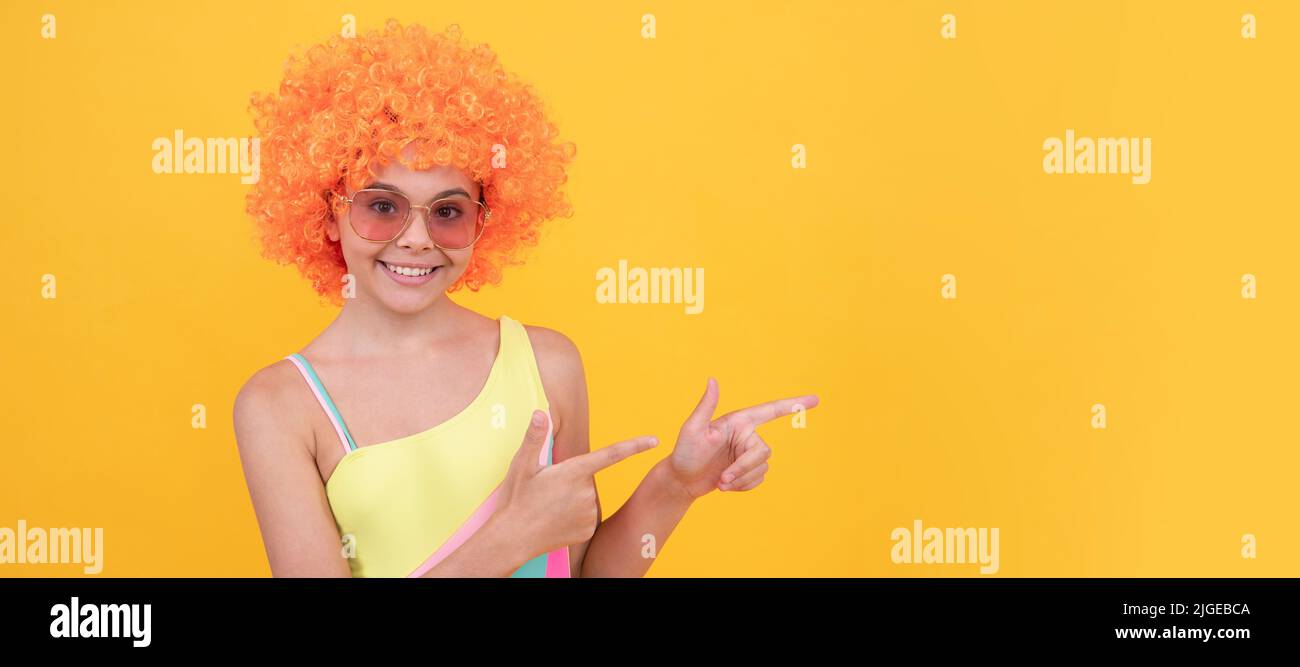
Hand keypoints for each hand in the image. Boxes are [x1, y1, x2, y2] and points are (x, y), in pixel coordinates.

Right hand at [493, 409, 659, 559]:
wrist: (513, 538)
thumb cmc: (516, 499)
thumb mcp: (522, 466)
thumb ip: (534, 437)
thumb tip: (541, 413)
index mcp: (574, 471)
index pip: (612, 454)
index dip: (635, 446)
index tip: (654, 440)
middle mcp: (586, 492)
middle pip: (588, 478)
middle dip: (572, 481)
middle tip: (548, 491)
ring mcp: (589, 513)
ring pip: (587, 498)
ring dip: (572, 499)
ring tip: (549, 507)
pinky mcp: (588, 530)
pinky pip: (586, 517)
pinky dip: (574, 517)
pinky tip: (556, 520)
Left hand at [666, 378, 818, 498]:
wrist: (681, 481)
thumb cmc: (684, 453)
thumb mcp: (692, 429)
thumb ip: (706, 406)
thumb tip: (713, 381)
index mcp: (738, 421)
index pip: (770, 410)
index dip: (793, 404)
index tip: (815, 399)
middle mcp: (746, 434)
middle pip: (763, 452)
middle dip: (743, 469)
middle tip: (723, 480)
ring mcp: (748, 453)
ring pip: (762, 468)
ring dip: (741, 480)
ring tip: (720, 483)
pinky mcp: (748, 469)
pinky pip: (758, 479)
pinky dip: (743, 486)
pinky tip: (727, 486)